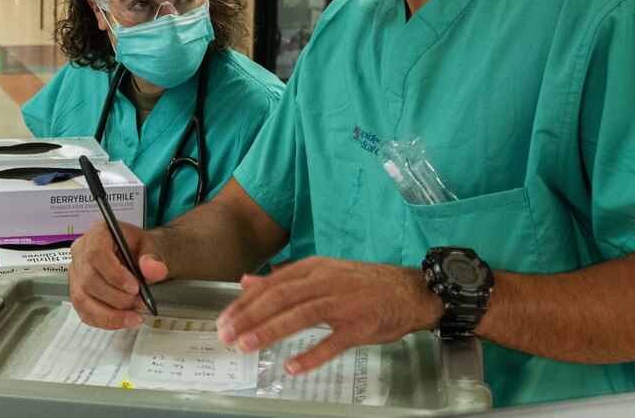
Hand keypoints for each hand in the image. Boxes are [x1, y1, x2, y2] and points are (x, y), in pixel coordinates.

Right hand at [69, 219, 167, 329]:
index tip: (135, 287)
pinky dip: (104, 320)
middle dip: (115, 298)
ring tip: (134, 317)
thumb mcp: (152, 248)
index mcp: (98, 232)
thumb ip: (153, 259)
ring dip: (110, 314)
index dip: (114, 274)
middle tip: (140, 303)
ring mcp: (76, 273)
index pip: (96, 253)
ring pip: (83, 299)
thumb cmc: (142, 249)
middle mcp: (80, 251)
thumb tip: (156, 271)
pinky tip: (122, 321)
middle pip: (88, 280)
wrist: (139, 257)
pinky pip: (84, 311)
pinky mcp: (77, 291)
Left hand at [215, 257, 443, 374]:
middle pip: (281, 297)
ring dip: (271, 330)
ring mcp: (344, 303)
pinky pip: (333, 341)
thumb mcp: (322, 273)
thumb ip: (284, 279)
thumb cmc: (363, 284)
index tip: (224, 319)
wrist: (410, 290)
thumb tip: (247, 282)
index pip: (272, 284)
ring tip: (247, 346)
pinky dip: (312, 354)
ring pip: (302, 315)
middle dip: (250, 316)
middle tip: (226, 334)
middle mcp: (327, 281)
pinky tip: (292, 366)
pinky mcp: (361, 325)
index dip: (245, 302)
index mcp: (315, 268)